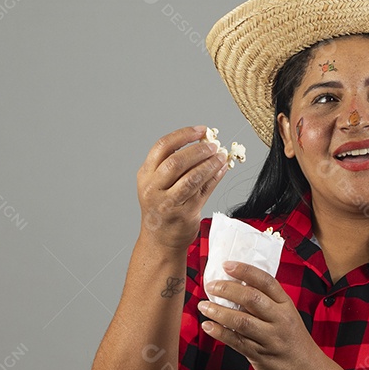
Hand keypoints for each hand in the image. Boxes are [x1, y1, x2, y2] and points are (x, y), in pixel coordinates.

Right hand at [137, 126, 229, 250]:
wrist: (159, 240)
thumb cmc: (161, 207)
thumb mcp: (158, 183)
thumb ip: (173, 164)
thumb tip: (202, 142)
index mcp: (145, 175)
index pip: (162, 147)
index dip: (183, 135)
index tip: (201, 130)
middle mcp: (154, 188)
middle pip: (176, 162)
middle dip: (198, 150)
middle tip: (213, 145)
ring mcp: (169, 202)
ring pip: (192, 177)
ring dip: (209, 164)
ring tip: (221, 156)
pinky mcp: (185, 213)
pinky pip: (204, 191)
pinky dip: (215, 177)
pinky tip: (222, 169)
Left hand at [197, 261, 324, 369]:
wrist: (307, 369)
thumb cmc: (291, 338)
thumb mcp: (286, 314)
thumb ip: (267, 302)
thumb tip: (235, 286)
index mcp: (286, 304)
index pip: (266, 281)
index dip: (245, 271)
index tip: (227, 265)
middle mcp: (280, 319)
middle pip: (252, 298)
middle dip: (227, 289)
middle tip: (211, 287)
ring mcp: (270, 338)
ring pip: (241, 321)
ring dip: (218, 311)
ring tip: (204, 306)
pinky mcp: (260, 355)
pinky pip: (236, 341)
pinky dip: (219, 332)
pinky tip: (208, 326)